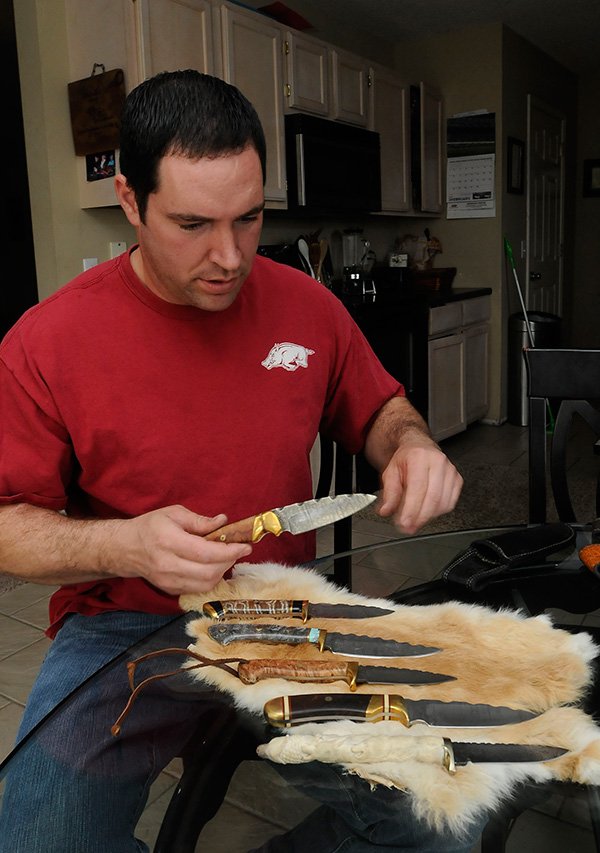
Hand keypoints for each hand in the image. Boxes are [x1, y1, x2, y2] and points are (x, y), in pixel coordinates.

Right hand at [113, 505, 252, 594]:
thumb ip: (200, 520)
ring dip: (222, 571)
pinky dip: (210, 579)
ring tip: (225, 557)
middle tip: (237, 550)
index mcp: (169, 542)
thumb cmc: (150, 527)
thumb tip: (223, 522)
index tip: (245, 546)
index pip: (206, 552)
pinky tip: (212, 566)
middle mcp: (168, 565)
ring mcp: (168, 581)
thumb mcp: (174, 513)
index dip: (230, 551)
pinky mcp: (170, 590)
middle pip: (209, 572)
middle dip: (229, 561)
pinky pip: (197, 589)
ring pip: (206, 584)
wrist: (126, 548)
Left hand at [377, 440, 462, 533]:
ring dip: (428, 517)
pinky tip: (426, 513)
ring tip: (414, 521)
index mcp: (420, 457)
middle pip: (433, 497)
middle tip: (408, 528)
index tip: (404, 523)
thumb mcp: (390, 472)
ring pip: (443, 503)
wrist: (419, 447)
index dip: (412, 509)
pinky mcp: (457, 480)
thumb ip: (389, 493)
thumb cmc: (406, 459)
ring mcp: (450, 471)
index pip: (418, 488)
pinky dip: (438, 513)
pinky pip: (450, 503)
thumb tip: (386, 510)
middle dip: (420, 518)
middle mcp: (438, 462)